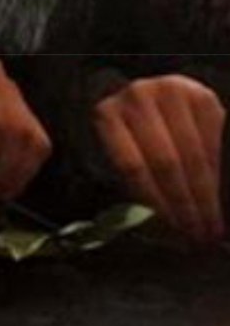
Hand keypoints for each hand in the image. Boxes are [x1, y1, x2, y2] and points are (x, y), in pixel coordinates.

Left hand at [94, 76, 225, 242]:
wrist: (150, 98)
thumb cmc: (133, 137)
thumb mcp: (120, 153)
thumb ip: (133, 183)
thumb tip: (157, 231)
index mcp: (107, 115)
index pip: (132, 166)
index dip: (155, 202)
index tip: (172, 232)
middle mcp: (136, 97)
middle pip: (165, 161)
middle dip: (185, 204)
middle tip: (199, 235)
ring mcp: (169, 90)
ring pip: (193, 152)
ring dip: (206, 193)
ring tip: (213, 224)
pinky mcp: (200, 93)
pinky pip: (214, 138)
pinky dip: (219, 171)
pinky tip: (221, 195)